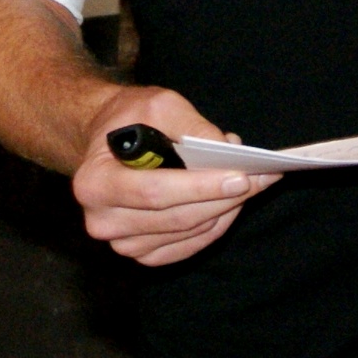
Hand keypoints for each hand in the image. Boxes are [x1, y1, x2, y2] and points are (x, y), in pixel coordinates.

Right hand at [74, 86, 275, 267]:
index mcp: (94, 182)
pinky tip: (231, 204)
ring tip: (253, 183)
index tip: (242, 178)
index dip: (200, 188)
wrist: (106, 141)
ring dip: (225, 210)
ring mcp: (121, 242)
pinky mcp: (141, 252)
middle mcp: (102, 220)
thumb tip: (227, 150)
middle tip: (263, 178)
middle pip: (176, 217)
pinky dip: (214, 226)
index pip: (155, 192)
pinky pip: (187, 246)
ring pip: (187, 233)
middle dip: (224, 198)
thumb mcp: (158, 105)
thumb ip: (191, 126)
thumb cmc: (130, 119)